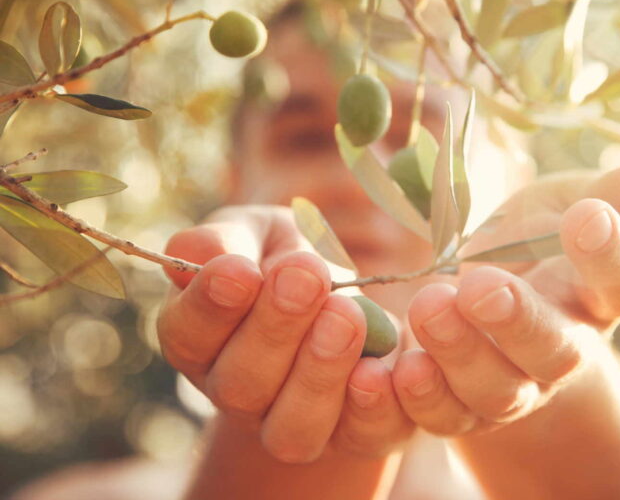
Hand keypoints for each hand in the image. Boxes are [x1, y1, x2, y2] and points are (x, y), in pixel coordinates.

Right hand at [157, 206, 411, 461]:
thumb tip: (197, 252)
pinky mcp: (355, 436)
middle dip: (275, 329)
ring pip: (291, 430)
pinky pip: (362, 438)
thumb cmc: (291, 260)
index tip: (240, 270)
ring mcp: (293, 424)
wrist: (352, 297)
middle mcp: (239, 395)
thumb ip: (228, 239)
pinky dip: (373, 408)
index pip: (186, 337)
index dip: (209, 307)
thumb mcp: (260, 234)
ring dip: (318, 372)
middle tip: (307, 275)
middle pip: (239, 386)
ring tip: (346, 314)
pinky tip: (379, 368)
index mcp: (204, 341)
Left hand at [390, 161, 619, 433]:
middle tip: (481, 287)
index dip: (611, 255)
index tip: (588, 216)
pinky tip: (393, 367)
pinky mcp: (459, 407)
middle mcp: (561, 350)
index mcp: (596, 295)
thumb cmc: (530, 241)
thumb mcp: (561, 202)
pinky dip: (417, 398)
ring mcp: (512, 387)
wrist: (484, 296)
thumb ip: (608, 194)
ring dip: (460, 354)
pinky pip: (441, 416)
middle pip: (554, 352)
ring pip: (496, 391)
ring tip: (428, 306)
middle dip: (519, 321)